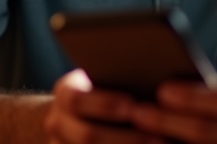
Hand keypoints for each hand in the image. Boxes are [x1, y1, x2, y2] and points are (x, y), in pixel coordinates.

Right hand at [45, 69, 160, 143]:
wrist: (72, 117)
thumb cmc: (102, 91)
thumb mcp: (101, 80)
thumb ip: (118, 80)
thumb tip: (158, 85)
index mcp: (65, 94)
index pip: (77, 101)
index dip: (103, 104)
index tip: (132, 105)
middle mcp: (57, 123)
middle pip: (87, 135)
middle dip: (124, 138)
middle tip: (159, 137)